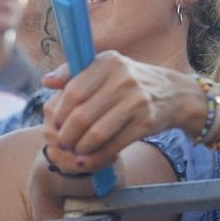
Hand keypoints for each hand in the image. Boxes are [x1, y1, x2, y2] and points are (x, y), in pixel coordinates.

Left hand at [40, 52, 200, 173]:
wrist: (173, 94)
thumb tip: (46, 82)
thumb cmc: (129, 82)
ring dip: (80, 148)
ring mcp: (136, 101)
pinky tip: (90, 158)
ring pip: (95, 134)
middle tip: (64, 142)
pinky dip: (97, 156)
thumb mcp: (105, 68)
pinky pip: (113, 145)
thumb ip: (73, 73)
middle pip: (81, 116)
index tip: (55, 123)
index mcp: (108, 62)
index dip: (59, 113)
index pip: (72, 92)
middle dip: (67, 135)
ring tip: (76, 151)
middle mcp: (123, 79)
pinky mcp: (145, 122)